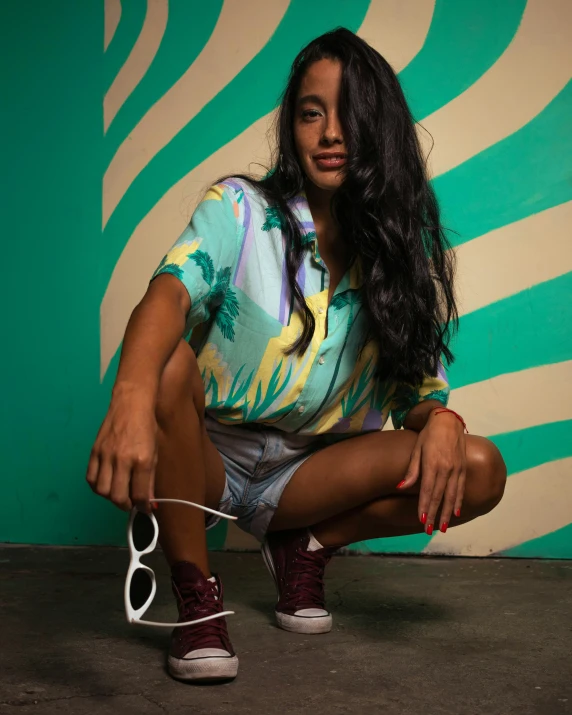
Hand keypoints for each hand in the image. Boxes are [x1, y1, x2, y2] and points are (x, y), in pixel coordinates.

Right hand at [86, 385, 157, 513]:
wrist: (131, 404)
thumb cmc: (147, 428)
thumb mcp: (155, 453)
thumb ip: (150, 480)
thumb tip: (149, 503)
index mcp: (142, 460)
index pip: (139, 494)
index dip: (143, 507)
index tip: (145, 509)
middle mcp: (123, 460)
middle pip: (117, 496)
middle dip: (125, 505)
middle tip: (130, 503)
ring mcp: (106, 455)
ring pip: (101, 490)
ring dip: (110, 498)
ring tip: (118, 493)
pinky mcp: (94, 451)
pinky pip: (90, 478)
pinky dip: (97, 486)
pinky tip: (106, 484)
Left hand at [398, 410, 466, 532]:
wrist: (448, 421)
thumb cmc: (428, 435)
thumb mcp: (417, 449)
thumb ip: (411, 470)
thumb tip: (400, 486)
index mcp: (433, 464)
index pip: (427, 490)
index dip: (425, 506)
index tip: (421, 520)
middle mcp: (446, 468)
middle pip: (440, 496)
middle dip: (435, 514)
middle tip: (429, 530)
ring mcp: (457, 469)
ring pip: (452, 496)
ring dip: (447, 513)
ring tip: (442, 527)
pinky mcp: (463, 468)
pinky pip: (461, 488)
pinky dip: (459, 501)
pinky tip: (456, 512)